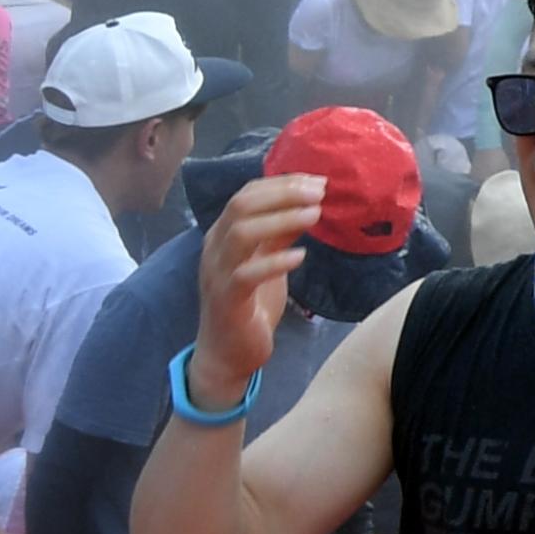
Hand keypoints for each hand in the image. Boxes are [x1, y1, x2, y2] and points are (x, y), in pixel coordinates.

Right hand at [194, 175, 323, 392]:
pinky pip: (246, 274)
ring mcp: (218, 273)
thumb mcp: (268, 260)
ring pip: (240, 233)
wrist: (228, 353)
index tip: (317, 180)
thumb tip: (311, 203)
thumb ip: (282, 233)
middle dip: (283, 194)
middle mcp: (215, 249)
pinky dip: (275, 262)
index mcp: (223, 235)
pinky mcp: (227, 299)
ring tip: (315, 216)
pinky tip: (301, 256)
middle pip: (241, 206)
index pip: (246, 194)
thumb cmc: (251, 302)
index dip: (282, 183)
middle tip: (320, 193)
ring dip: (280, 219)